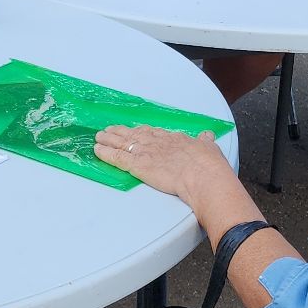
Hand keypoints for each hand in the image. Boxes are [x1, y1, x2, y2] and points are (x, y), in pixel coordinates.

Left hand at [94, 124, 233, 200]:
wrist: (202, 176)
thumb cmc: (208, 166)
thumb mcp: (209, 148)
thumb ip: (205, 141)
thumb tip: (207, 136)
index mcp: (173, 138)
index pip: (152, 132)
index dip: (141, 131)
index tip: (134, 130)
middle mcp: (157, 142)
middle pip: (133, 135)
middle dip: (120, 132)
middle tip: (109, 130)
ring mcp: (146, 152)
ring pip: (122, 143)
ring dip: (109, 140)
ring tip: (98, 137)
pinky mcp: (138, 165)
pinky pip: (117, 157)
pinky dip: (106, 153)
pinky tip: (98, 151)